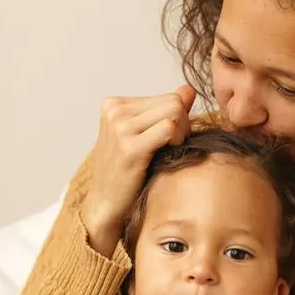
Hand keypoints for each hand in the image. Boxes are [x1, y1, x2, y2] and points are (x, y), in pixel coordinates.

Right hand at [80, 84, 195, 256]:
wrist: (106, 204)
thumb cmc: (127, 172)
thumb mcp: (143, 135)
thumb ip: (165, 110)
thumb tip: (188, 89)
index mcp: (114, 104)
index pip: (167, 97)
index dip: (176, 120)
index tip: (166, 142)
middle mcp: (114, 111)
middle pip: (173, 102)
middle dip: (182, 126)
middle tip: (172, 149)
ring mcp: (119, 127)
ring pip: (175, 112)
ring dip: (181, 134)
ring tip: (168, 152)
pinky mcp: (129, 146)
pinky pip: (169, 129)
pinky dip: (176, 142)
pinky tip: (167, 157)